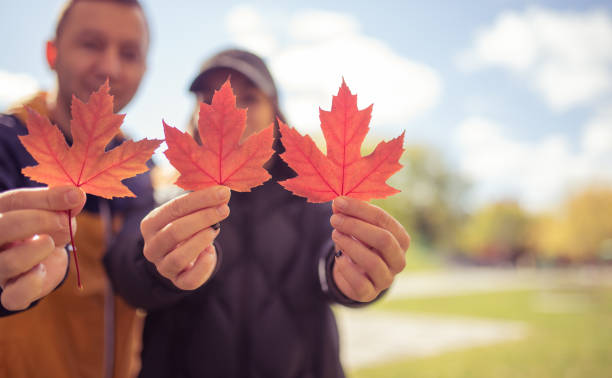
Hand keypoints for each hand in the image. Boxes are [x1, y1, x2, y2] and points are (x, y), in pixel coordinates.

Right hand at [0, 185, 86, 310]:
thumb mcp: (52, 210)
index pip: (14, 201)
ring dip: (36, 251)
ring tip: (50, 243)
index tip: (74, 197)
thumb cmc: (44, 227)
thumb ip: (61, 202)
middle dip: (37, 220)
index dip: (45, 199)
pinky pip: (13, 296)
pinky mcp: (11, 292)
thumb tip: (77, 195)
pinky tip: (41, 271)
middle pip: (1, 229)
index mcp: (0, 214)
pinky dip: (30, 284)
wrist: (42, 257)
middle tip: (63, 220)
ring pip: (8, 263)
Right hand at [140, 186, 229, 289]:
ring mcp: (163, 266)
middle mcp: (152, 246)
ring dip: (200, 240)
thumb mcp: (187, 213)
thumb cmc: (187, 227)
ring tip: (216, 228)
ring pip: (178, 257)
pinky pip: (189, 279)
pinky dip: (203, 265)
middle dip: (203, 218)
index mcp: (151, 223)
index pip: (175, 208)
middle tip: (224, 209)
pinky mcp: (178, 281)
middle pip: (175, 231)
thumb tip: (222, 192)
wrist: (184, 257)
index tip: (222, 192)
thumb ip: (201, 203)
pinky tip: (211, 251)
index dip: (200, 199)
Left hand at [330, 196, 409, 301]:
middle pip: (383, 239)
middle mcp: (399, 260)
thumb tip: (338, 203)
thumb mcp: (357, 227)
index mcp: (400, 239)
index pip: (384, 220)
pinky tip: (338, 257)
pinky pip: (360, 282)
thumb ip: (349, 214)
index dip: (360, 209)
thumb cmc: (360, 244)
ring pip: (373, 262)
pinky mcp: (370, 293)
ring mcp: (386, 278)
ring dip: (350, 245)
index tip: (339, 201)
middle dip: (356, 226)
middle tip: (335, 219)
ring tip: (335, 234)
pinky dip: (347, 268)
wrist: (354, 274)